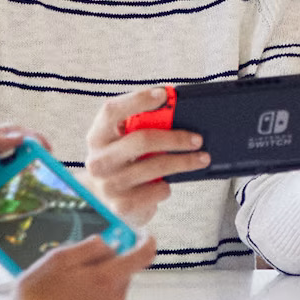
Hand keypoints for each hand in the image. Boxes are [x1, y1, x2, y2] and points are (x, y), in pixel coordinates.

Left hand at [0, 124, 43, 242]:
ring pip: (13, 187)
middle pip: (17, 162)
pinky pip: (2, 211)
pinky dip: (15, 212)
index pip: (11, 136)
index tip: (47, 150)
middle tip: (49, 175)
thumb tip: (21, 139)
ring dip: (27, 190)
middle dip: (35, 166)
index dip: (31, 139)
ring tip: (44, 197)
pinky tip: (28, 216)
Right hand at [15, 234, 155, 299]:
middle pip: (122, 276)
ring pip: (111, 295)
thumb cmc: (36, 296)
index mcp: (107, 279)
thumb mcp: (58, 259)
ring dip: (97, 289)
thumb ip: (89, 247)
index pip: (142, 256)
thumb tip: (109, 244)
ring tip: (64, 293)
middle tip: (75, 269)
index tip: (141, 235)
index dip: (145, 241)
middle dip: (106, 268)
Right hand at [86, 88, 210, 225]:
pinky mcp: (122, 206)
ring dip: (184, 162)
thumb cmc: (120, 163)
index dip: (138, 99)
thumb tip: (175, 112)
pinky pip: (157, 189)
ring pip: (156, 166)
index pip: (112, 110)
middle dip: (175, 138)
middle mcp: (99, 160)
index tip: (163, 94)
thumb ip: (139, 127)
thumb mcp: (121, 143)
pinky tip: (165, 183)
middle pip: (142, 140)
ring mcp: (109, 185)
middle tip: (197, 139)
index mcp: (97, 137)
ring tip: (202, 158)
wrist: (100, 201)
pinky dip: (166, 185)